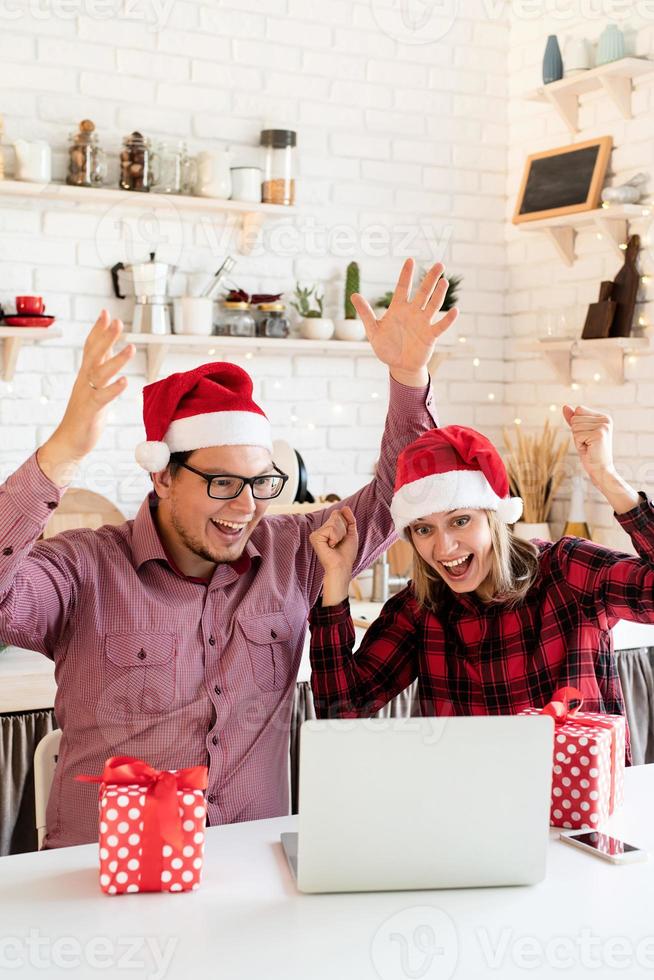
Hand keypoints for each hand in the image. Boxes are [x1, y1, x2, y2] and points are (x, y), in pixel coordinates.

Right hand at [37, 312, 134, 484]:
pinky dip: (113, 390)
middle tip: (117, 321)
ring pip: (101, 374)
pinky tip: (124, 382)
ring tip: (131, 348)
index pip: (91, 347)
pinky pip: (102, 398)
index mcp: (86, 374)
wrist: (70, 440)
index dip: (98, 330)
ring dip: (116, 360)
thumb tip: (110, 348)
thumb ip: (102, 368)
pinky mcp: (90, 411)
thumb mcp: (95, 386)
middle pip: (94, 355)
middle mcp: (84, 381)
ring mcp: (87, 395)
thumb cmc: (86, 413)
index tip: (106, 313)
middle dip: (106, 338)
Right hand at [309, 506, 358, 575]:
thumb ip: (349, 519)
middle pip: (336, 516)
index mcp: (327, 529)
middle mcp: (320, 530)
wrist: (342, 566)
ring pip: (333, 522)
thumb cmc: (346, 554)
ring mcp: (316, 533)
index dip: (345, 524)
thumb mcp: (351, 532)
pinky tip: (331, 546)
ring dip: (340, 534)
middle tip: (339, 542)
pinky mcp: (315, 537)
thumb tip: (344, 507)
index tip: (343, 538)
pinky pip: (330, 528)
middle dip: (343, 529)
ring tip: (335, 544)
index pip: (338, 514)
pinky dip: (335, 537)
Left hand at [351, 259, 458, 380]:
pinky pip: (440, 326)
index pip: (403, 287)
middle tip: (439, 264)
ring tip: (444, 281)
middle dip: (430, 278)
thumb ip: (365, 313)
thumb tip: (353, 295)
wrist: (399, 366)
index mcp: (398, 309)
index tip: (410, 260)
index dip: (406, 274)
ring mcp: (423, 323)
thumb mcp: (373, 331)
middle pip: (423, 292)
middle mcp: (413, 313)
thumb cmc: (386, 347)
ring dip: (439, 294)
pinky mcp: (430, 336)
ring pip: (433, 305)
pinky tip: (455, 311)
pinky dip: (447, 319)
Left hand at [562, 404, 614, 482]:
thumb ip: (573, 419)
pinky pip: (577, 435)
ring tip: (589, 446)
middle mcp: (605, 419)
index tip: (587, 437)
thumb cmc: (590, 452)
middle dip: (576, 433)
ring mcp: (603, 426)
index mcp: (603, 417)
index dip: (577, 426)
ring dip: (578, 439)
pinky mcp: (599, 434)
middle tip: (588, 443)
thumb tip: (565, 406)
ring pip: (575, 426)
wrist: (600, 469)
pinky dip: (579, 444)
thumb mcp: (580, 433)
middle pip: (576, 418)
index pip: (579, 410)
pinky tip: (589, 449)